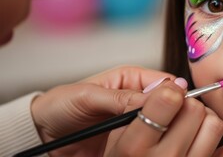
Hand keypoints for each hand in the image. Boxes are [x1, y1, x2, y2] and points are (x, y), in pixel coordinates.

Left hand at [31, 65, 174, 155]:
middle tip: (164, 124)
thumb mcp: (88, 96)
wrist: (42, 134)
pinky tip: (145, 146)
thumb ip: (121, 97)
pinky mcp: (130, 140)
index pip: (165, 83)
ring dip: (159, 130)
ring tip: (151, 136)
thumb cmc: (60, 106)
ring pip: (161, 124)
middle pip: (168, 104)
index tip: (177, 105)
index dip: (175, 94)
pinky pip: (148, 141)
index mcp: (131, 79)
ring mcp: (135, 121)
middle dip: (169, 113)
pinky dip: (150, 144)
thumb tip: (152, 99)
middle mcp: (137, 99)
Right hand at [104, 78, 222, 156]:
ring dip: (206, 118)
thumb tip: (172, 83)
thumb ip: (137, 107)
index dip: (172, 90)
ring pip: (215, 125)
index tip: (171, 92)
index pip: (169, 99)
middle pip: (196, 110)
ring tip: (189, 126)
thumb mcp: (116, 136)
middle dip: (188, 104)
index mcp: (135, 146)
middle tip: (177, 112)